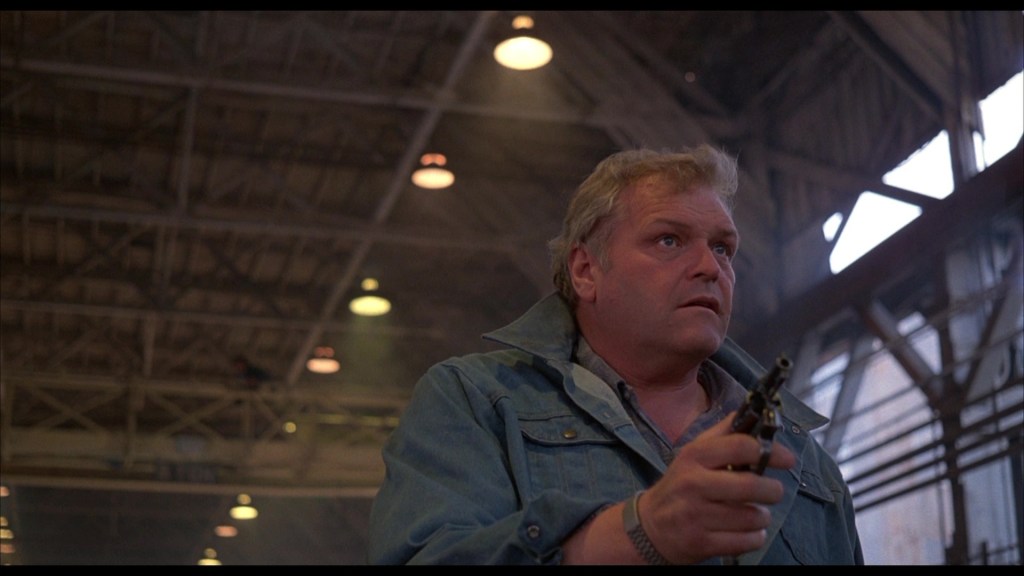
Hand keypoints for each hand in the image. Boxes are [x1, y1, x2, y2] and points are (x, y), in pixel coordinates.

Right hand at [639, 411, 795, 563]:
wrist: (650, 526)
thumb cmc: (680, 485)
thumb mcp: (693, 454)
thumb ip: (722, 433)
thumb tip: (751, 411)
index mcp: (694, 457)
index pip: (740, 447)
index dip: (770, 451)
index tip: (786, 458)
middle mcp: (694, 484)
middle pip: (751, 485)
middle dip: (772, 490)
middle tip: (772, 491)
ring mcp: (697, 515)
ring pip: (753, 517)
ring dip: (762, 516)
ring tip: (753, 513)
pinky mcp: (702, 543)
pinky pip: (748, 541)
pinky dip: (755, 537)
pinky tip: (745, 531)